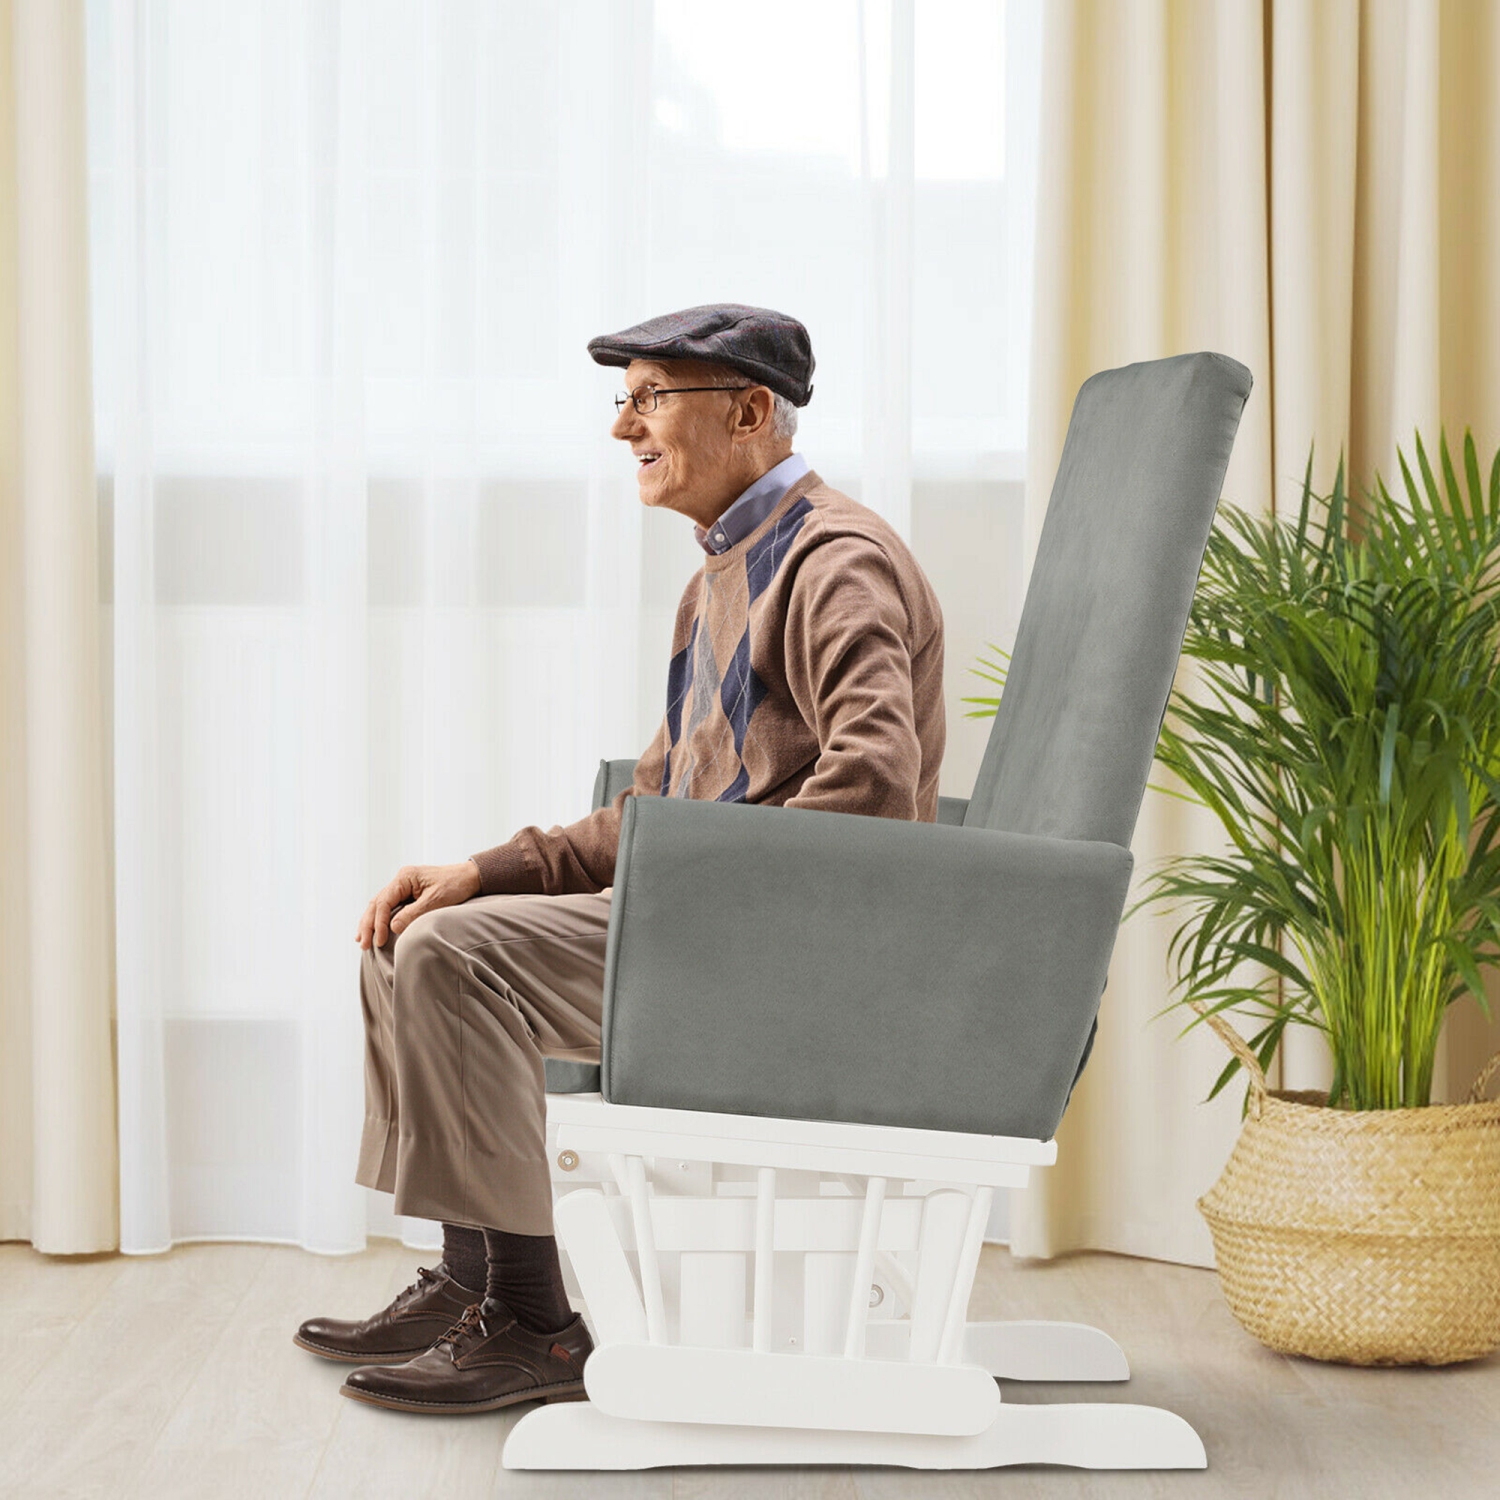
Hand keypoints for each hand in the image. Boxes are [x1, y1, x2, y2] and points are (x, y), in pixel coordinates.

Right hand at [356, 860, 482, 949]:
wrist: (470, 877)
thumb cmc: (456, 886)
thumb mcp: (436, 900)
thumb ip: (414, 913)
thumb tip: (392, 927)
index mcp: (405, 877)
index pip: (384, 902)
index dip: (379, 923)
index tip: (379, 941)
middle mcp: (401, 880)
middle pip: (376, 903)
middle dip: (368, 924)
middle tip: (363, 944)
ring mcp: (403, 886)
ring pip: (379, 905)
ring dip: (370, 922)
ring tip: (361, 940)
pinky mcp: (408, 894)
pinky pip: (389, 907)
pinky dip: (380, 919)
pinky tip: (375, 930)